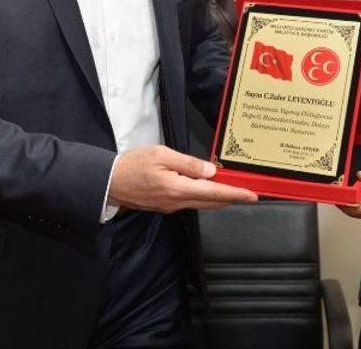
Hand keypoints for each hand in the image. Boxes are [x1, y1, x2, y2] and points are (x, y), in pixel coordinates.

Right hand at [108, 145, 256, 212]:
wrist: (108, 182)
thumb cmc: (132, 165)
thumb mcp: (161, 154)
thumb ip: (187, 163)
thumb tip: (210, 171)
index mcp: (177, 188)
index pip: (214, 192)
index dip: (235, 194)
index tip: (251, 195)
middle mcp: (176, 202)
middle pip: (211, 202)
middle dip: (232, 198)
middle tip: (250, 194)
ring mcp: (170, 206)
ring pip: (202, 203)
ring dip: (219, 198)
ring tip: (234, 191)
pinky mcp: (165, 205)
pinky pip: (190, 202)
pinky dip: (204, 197)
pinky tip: (209, 190)